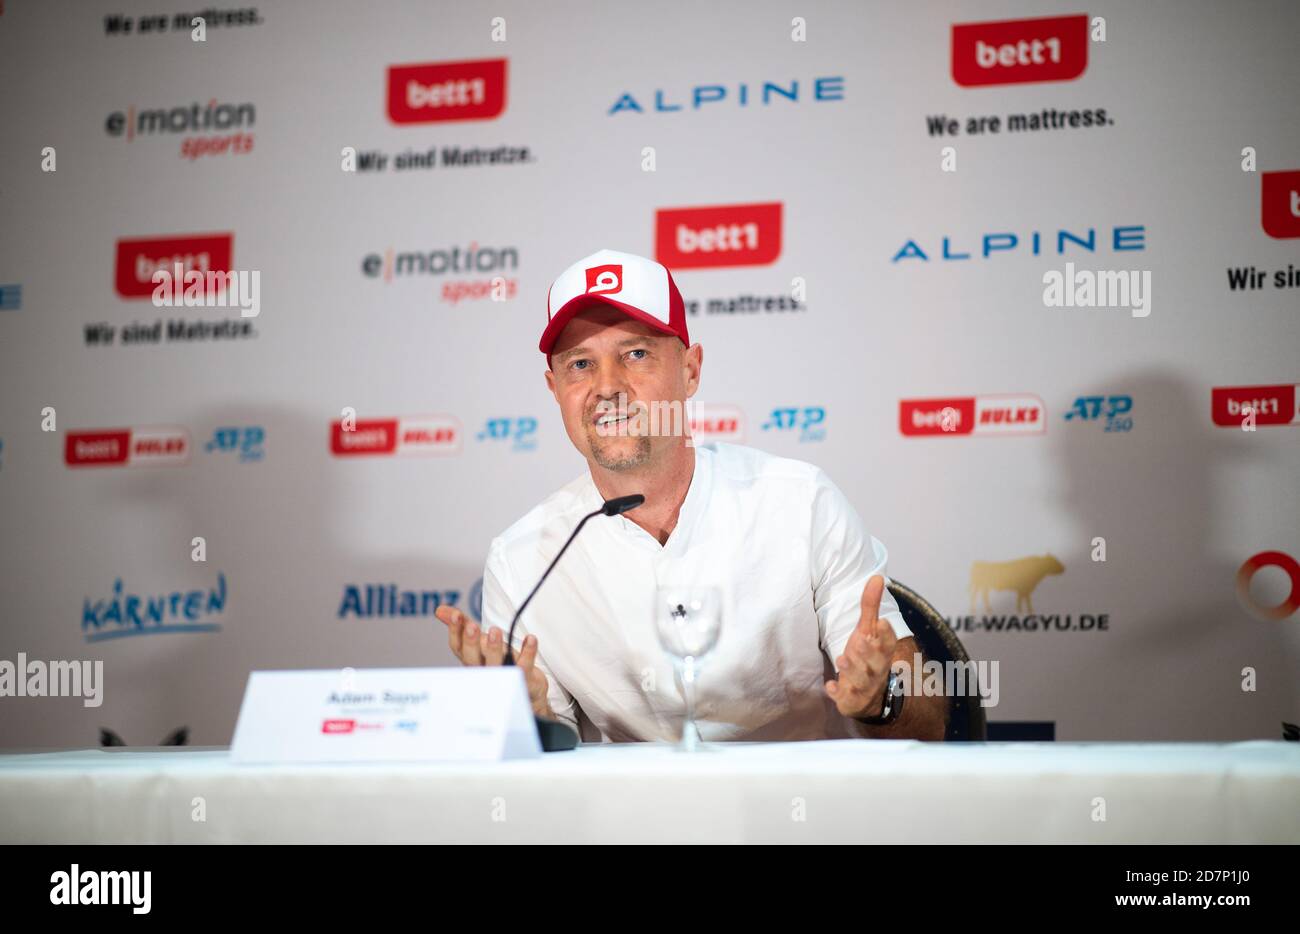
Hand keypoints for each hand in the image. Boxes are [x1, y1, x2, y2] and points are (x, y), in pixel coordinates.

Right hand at [434, 606, 554, 719]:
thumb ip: (462, 626)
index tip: (457, 615)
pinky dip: (528, 652)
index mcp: (471, 660)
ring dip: (494, 648)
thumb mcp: (480, 644)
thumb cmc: (499, 664)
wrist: (526, 692)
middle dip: (471, 642)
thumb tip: (440, 610)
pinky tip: (531, 638)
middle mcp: (484, 671)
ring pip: (496, 665)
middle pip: (472, 659)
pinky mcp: (524, 681)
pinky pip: (525, 667)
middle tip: (472, 626)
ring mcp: (503, 677)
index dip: (455, 632)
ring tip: (495, 631)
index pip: (458, 648)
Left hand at [824, 574, 897, 719]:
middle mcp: (876, 669)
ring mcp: (863, 685)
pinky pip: (845, 698)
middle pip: (875, 662)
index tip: (883, 621)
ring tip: (841, 660)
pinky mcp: (849, 698)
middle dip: (868, 653)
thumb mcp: (868, 630)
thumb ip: (871, 606)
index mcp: (882, 651)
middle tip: (859, 642)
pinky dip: (838, 693)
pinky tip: (830, 687)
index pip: (889, 643)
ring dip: (851, 670)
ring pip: (860, 680)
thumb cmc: (867, 655)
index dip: (887, 634)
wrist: (869, 695)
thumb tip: (876, 576)